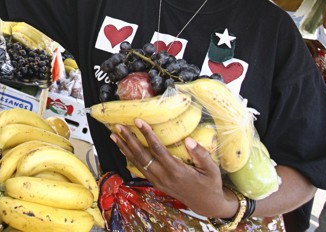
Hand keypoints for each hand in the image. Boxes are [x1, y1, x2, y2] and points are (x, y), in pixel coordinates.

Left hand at [111, 120, 233, 217]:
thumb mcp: (211, 169)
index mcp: (176, 170)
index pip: (157, 150)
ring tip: (114, 135)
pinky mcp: (156, 183)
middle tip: (119, 126)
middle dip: (129, 140)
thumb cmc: (209, 183)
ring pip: (137, 162)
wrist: (206, 204)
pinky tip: (123, 149)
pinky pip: (139, 169)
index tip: (138, 121)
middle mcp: (164, 176)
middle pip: (142, 156)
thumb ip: (201, 154)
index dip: (147, 134)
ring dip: (125, 148)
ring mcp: (158, 180)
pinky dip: (129, 157)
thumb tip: (189, 140)